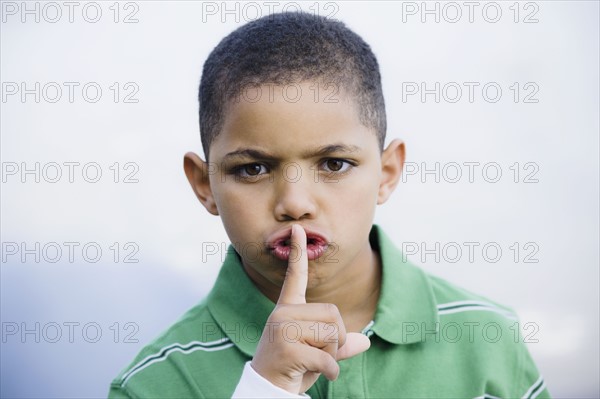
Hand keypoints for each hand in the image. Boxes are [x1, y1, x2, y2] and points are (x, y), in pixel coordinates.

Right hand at [251, 224, 370, 394]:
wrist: (267, 392)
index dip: (298, 252)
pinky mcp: (287, 349)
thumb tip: (366, 341)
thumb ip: (339, 344)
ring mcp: (282, 330)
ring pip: (332, 334)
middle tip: (317, 353)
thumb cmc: (293, 368)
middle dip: (336, 339)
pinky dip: (331, 371)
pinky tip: (319, 375)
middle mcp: (282, 314)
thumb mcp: (318, 353)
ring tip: (311, 362)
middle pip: (333, 314)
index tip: (298, 229)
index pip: (296, 277)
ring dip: (332, 355)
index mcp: (288, 309)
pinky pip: (328, 357)